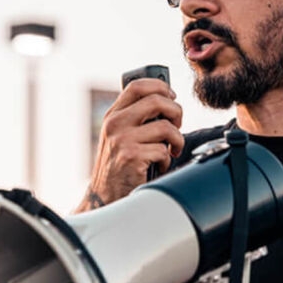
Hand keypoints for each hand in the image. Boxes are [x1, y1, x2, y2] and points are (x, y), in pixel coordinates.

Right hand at [79, 78, 182, 208]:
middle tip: (178, 126)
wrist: (104, 196)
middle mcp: (115, 124)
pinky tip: (158, 166)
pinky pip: (163, 150)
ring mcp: (122, 140)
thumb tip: (166, 103)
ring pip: (166, 127)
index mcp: (113, 115)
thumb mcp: (119, 137)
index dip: (161, 86)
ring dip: (176, 140)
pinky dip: (166, 160)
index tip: (172, 97)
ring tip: (170, 151)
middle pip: (157, 100)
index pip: (137, 86)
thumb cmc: (119, 167)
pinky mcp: (131, 157)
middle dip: (176, 112)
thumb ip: (135, 119)